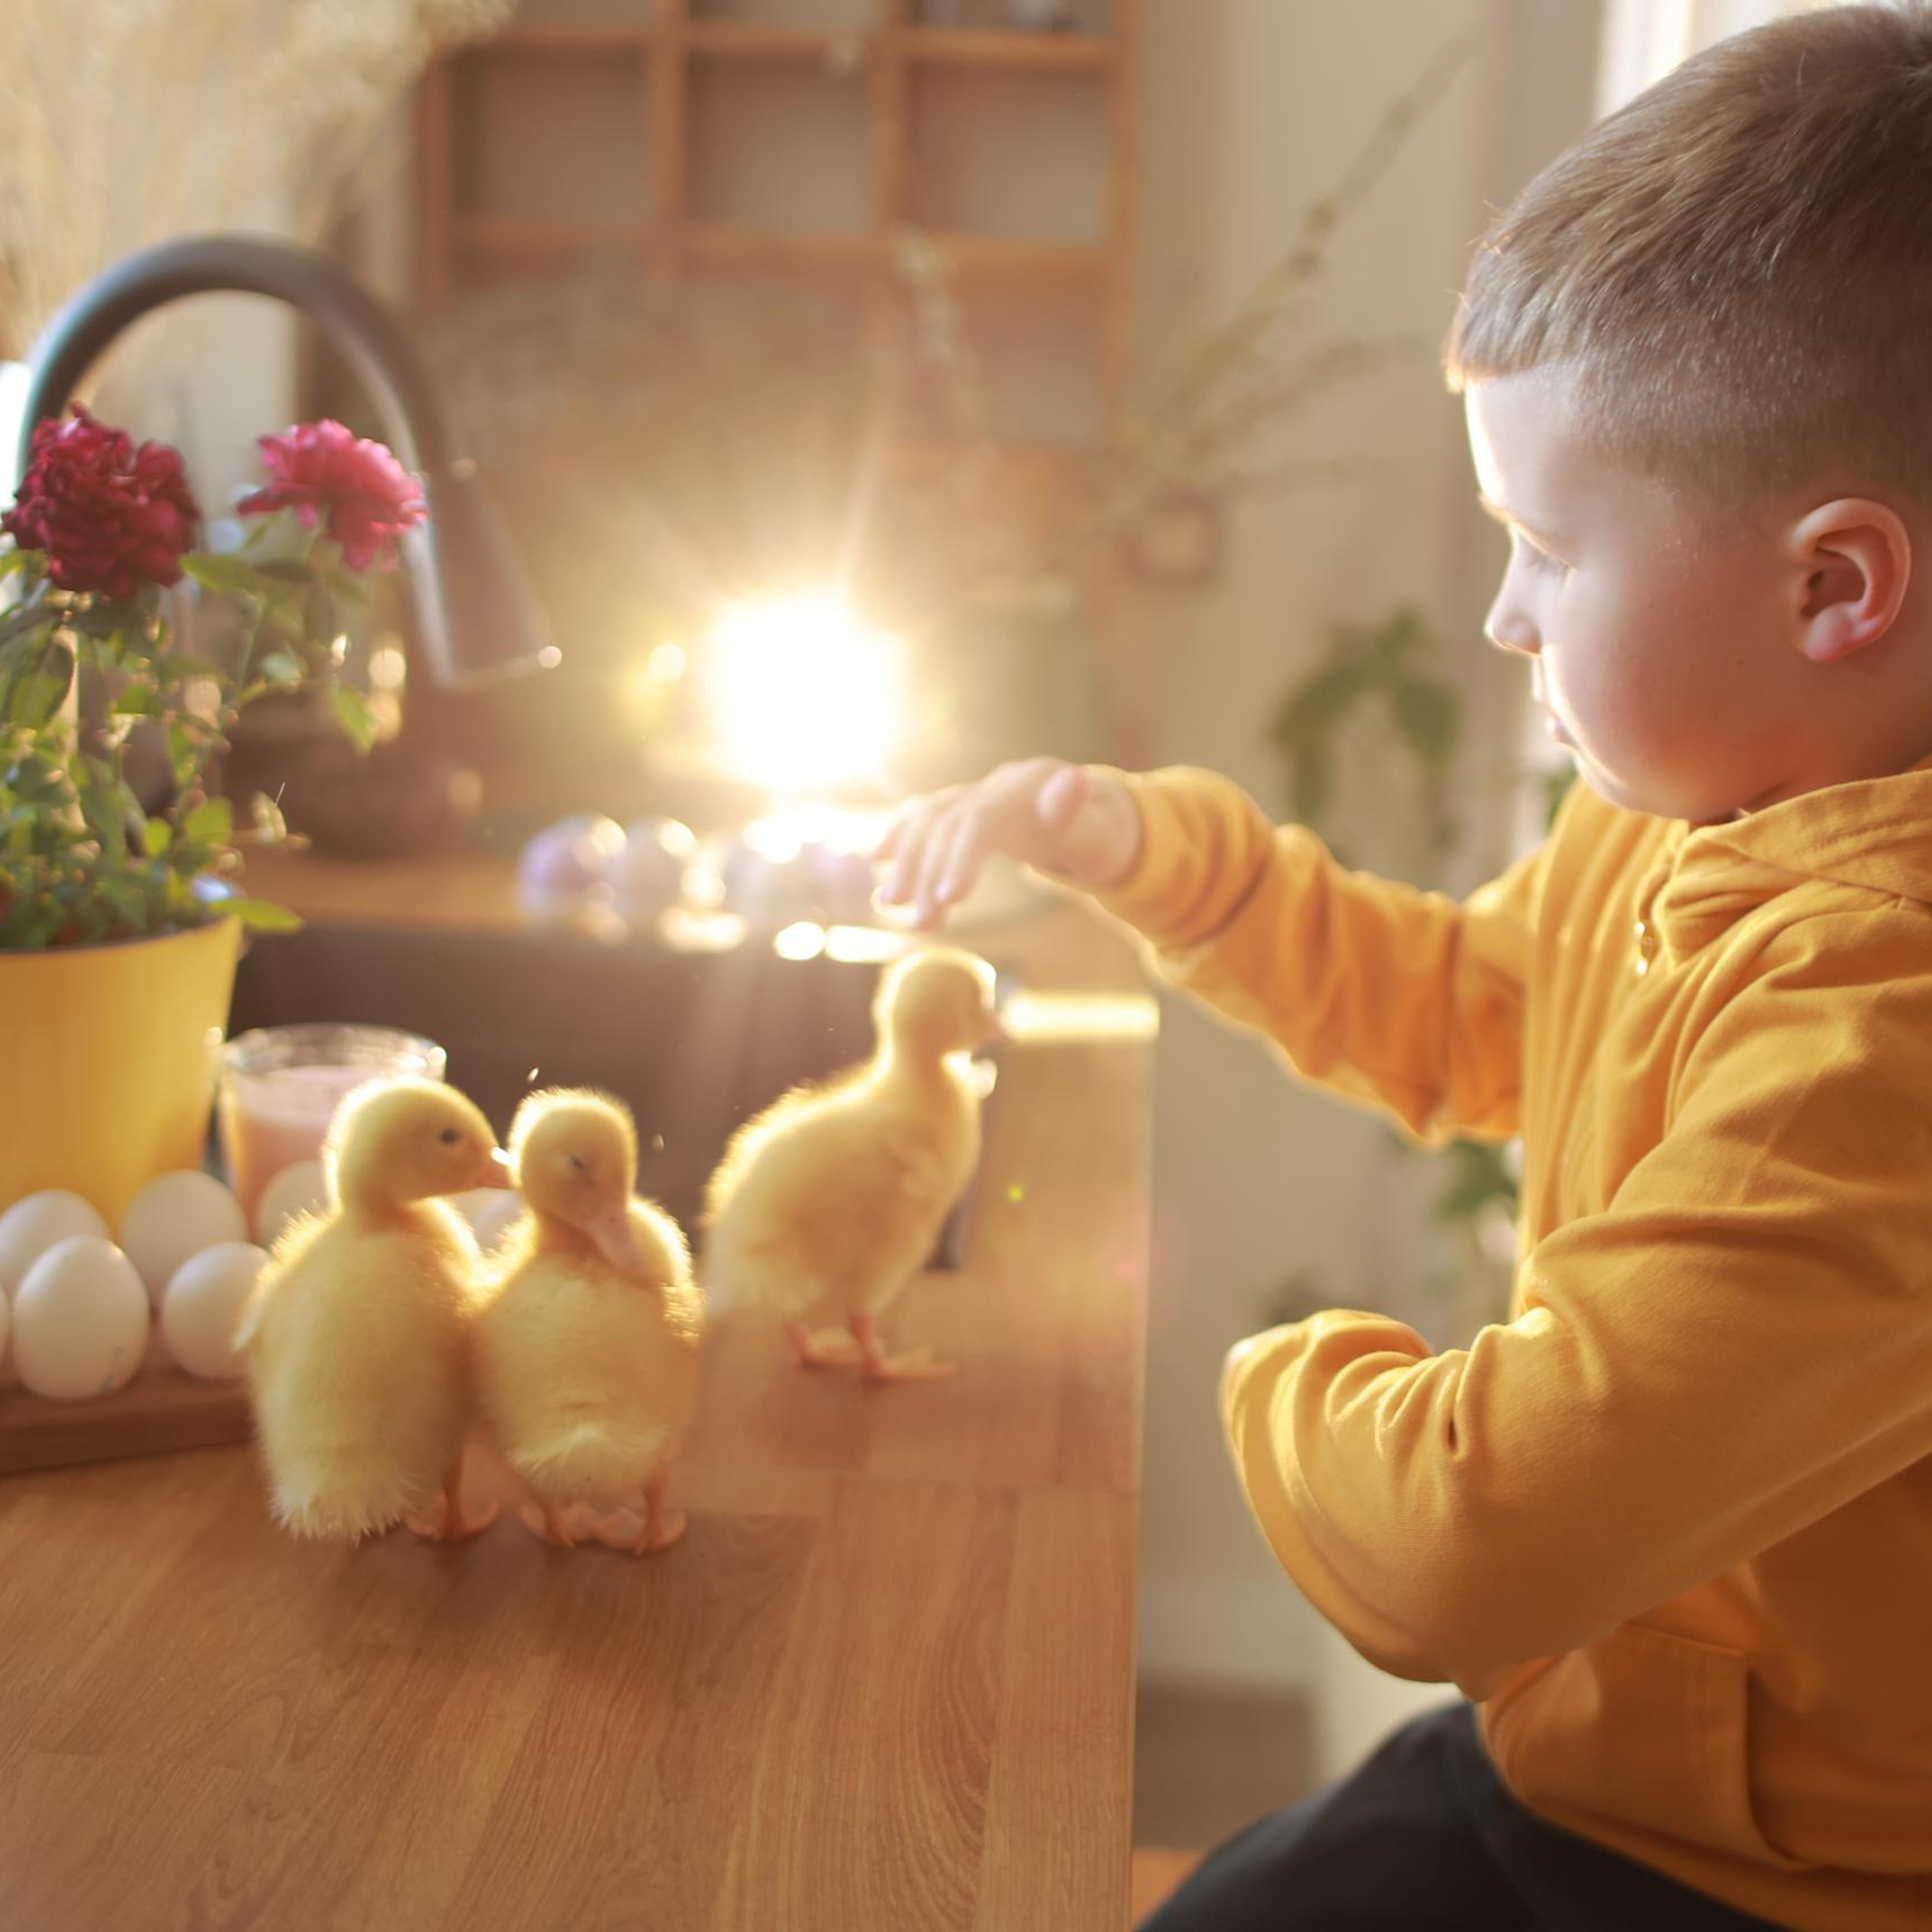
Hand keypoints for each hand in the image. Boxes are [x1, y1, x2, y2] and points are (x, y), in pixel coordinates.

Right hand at [875, 758, 1142, 930]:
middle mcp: (998, 783)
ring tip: (890, 906)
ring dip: (908, 862)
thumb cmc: (1101, 837)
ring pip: (930, 819)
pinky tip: (879, 861)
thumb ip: (1080, 813)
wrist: (1097, 819)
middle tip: (920, 925)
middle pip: (948, 823)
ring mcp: (979, 791)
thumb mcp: (1101, 833)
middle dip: (928, 873)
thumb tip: (1074, 779)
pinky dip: (901, 835)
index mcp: (1029, 787)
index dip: (960, 857)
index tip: (949, 900)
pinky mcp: (968, 806)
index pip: (981, 820)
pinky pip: (925, 814)